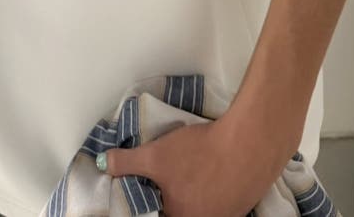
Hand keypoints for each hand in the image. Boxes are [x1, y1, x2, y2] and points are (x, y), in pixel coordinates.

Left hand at [99, 115, 283, 216]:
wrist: (248, 144)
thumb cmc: (199, 154)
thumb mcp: (156, 155)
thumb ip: (127, 162)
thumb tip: (105, 163)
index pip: (158, 216)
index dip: (153, 203)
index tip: (152, 189)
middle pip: (180, 212)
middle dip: (172, 198)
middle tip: (169, 178)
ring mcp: (226, 216)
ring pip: (202, 208)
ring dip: (194, 194)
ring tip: (190, 172)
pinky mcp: (242, 203)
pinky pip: (221, 201)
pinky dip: (213, 188)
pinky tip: (212, 170)